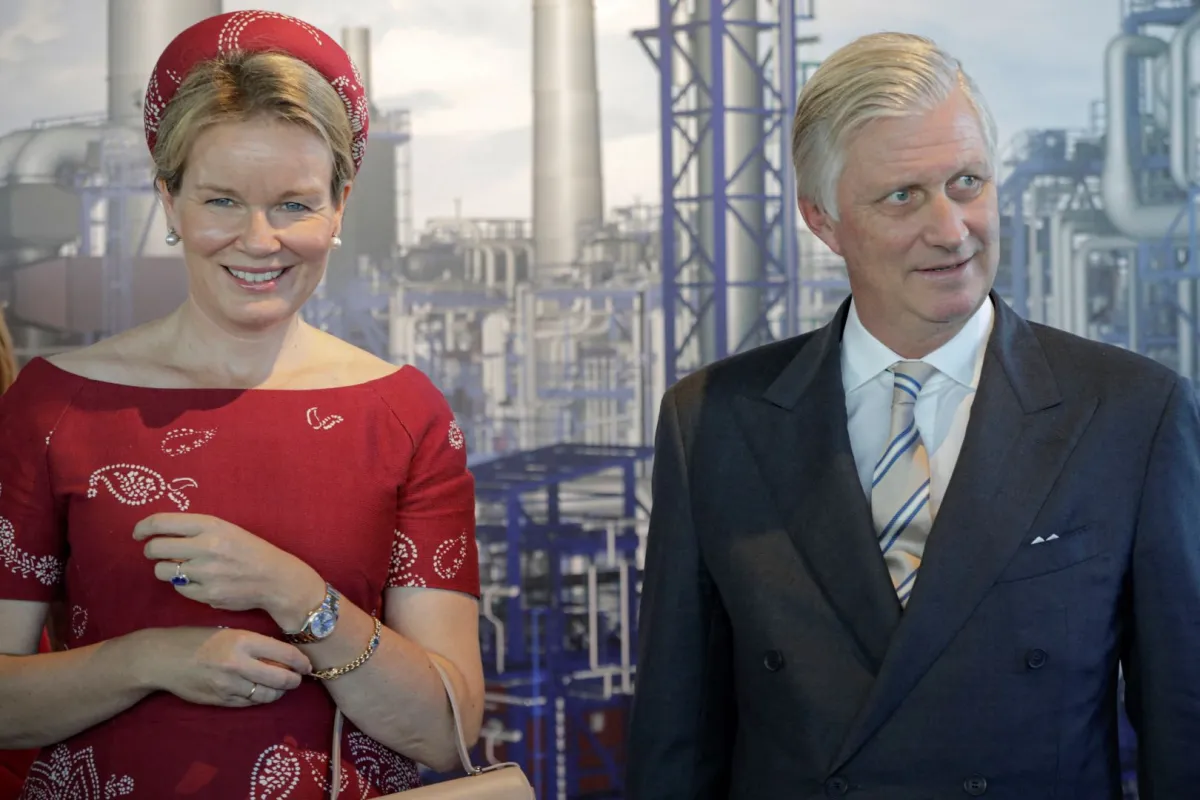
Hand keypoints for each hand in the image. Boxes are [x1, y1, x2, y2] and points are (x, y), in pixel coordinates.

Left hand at [134, 513, 324, 627]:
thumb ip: (196, 530)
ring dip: (166, 569)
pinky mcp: (206, 594)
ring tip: (181, 568)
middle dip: (151, 550)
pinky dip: (184, 584)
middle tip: (157, 552)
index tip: (138, 533)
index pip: (162, 522)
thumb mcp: (227, 530)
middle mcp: (206, 547)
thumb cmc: (249, 550)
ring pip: (162, 571)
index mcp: (211, 525)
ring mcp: (205, 573)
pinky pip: (179, 588)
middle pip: (155, 548)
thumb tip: (158, 534)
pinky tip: (200, 581)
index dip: (143, 527)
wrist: (275, 579)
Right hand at [139, 627, 311, 706]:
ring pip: (267, 695)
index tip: (307, 665)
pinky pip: (249, 703)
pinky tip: (260, 691)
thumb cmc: (197, 639)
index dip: (301, 661)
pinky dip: (259, 698)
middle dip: (294, 681)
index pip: (284, 653)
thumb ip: (254, 643)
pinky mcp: (220, 700)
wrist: (163, 658)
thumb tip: (283, 655)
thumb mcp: (229, 631)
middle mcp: (238, 664)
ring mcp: (229, 685)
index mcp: (243, 640)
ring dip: (278, 692)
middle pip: (281, 679)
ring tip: (280, 686)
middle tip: (298, 679)